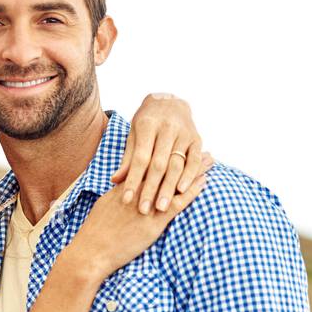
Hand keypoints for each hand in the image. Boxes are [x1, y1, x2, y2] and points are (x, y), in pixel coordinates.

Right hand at [68, 155, 212, 282]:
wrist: (93, 249)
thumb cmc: (95, 231)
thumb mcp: (104, 205)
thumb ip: (117, 195)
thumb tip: (122, 188)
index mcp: (126, 186)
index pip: (149, 166)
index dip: (165, 155)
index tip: (177, 147)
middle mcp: (138, 191)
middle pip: (165, 168)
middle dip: (184, 157)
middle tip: (201, 148)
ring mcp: (147, 205)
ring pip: (175, 181)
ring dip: (194, 170)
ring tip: (210, 160)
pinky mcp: (154, 221)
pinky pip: (177, 202)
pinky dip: (191, 191)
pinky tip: (204, 182)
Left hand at [111, 93, 206, 214]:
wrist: (170, 101)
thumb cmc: (146, 123)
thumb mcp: (133, 136)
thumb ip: (128, 158)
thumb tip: (114, 180)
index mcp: (147, 125)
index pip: (139, 158)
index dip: (132, 180)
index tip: (126, 200)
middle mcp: (167, 128)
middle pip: (158, 164)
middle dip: (150, 189)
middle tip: (143, 210)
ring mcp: (184, 133)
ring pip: (176, 164)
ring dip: (168, 187)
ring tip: (161, 207)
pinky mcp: (197, 139)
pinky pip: (194, 160)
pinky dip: (189, 176)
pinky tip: (181, 191)